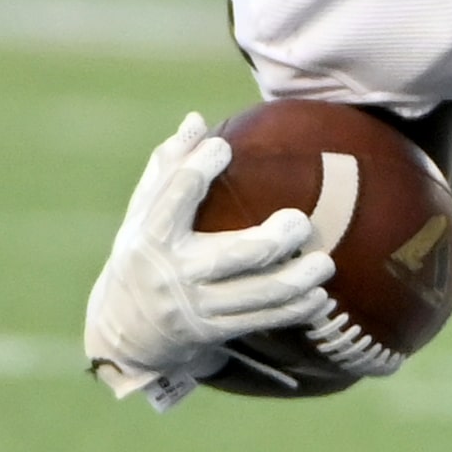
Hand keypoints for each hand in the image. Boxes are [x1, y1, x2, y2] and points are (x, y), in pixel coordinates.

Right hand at [84, 114, 335, 401]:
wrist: (126, 329)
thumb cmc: (144, 253)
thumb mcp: (143, 213)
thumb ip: (169, 169)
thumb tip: (196, 120)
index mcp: (151, 236)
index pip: (173, 198)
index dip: (196, 169)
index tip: (223, 146)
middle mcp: (174, 273)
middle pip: (235, 255)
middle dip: (275, 240)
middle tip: (301, 222)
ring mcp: (196, 306)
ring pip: (258, 294)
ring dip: (298, 279)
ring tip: (325, 263)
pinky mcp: (214, 331)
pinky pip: (262, 320)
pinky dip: (295, 309)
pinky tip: (319, 297)